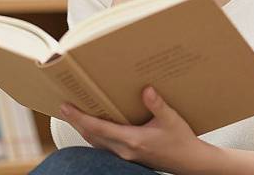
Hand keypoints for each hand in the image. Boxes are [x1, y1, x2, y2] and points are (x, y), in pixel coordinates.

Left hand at [59, 86, 201, 173]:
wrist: (190, 163)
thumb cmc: (181, 142)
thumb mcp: (171, 120)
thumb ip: (158, 104)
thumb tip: (146, 90)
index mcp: (132, 140)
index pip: (99, 128)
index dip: (80, 117)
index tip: (66, 107)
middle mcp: (124, 150)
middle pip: (92, 135)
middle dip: (76, 121)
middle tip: (64, 107)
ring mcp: (125, 155)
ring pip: (97, 142)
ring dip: (84, 129)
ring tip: (75, 115)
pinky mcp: (129, 156)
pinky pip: (104, 146)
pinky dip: (95, 135)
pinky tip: (94, 127)